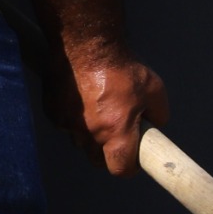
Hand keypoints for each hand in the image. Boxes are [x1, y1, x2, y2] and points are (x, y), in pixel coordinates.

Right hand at [54, 43, 166, 175]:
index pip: (120, 169)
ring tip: (101, 112)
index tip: (133, 158)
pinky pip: (66, 126)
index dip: (130, 166)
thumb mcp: (155, 90)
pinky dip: (75, 120)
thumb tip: (156, 125)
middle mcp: (90, 133)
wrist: (85, 44)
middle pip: (98, 160)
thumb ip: (159, 114)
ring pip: (81, 143)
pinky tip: (83, 101)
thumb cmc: (122, 67)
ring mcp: (68, 124)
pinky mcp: (53, 112)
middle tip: (119, 136)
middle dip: (110, 154)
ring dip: (91, 136)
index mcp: (116, 132)